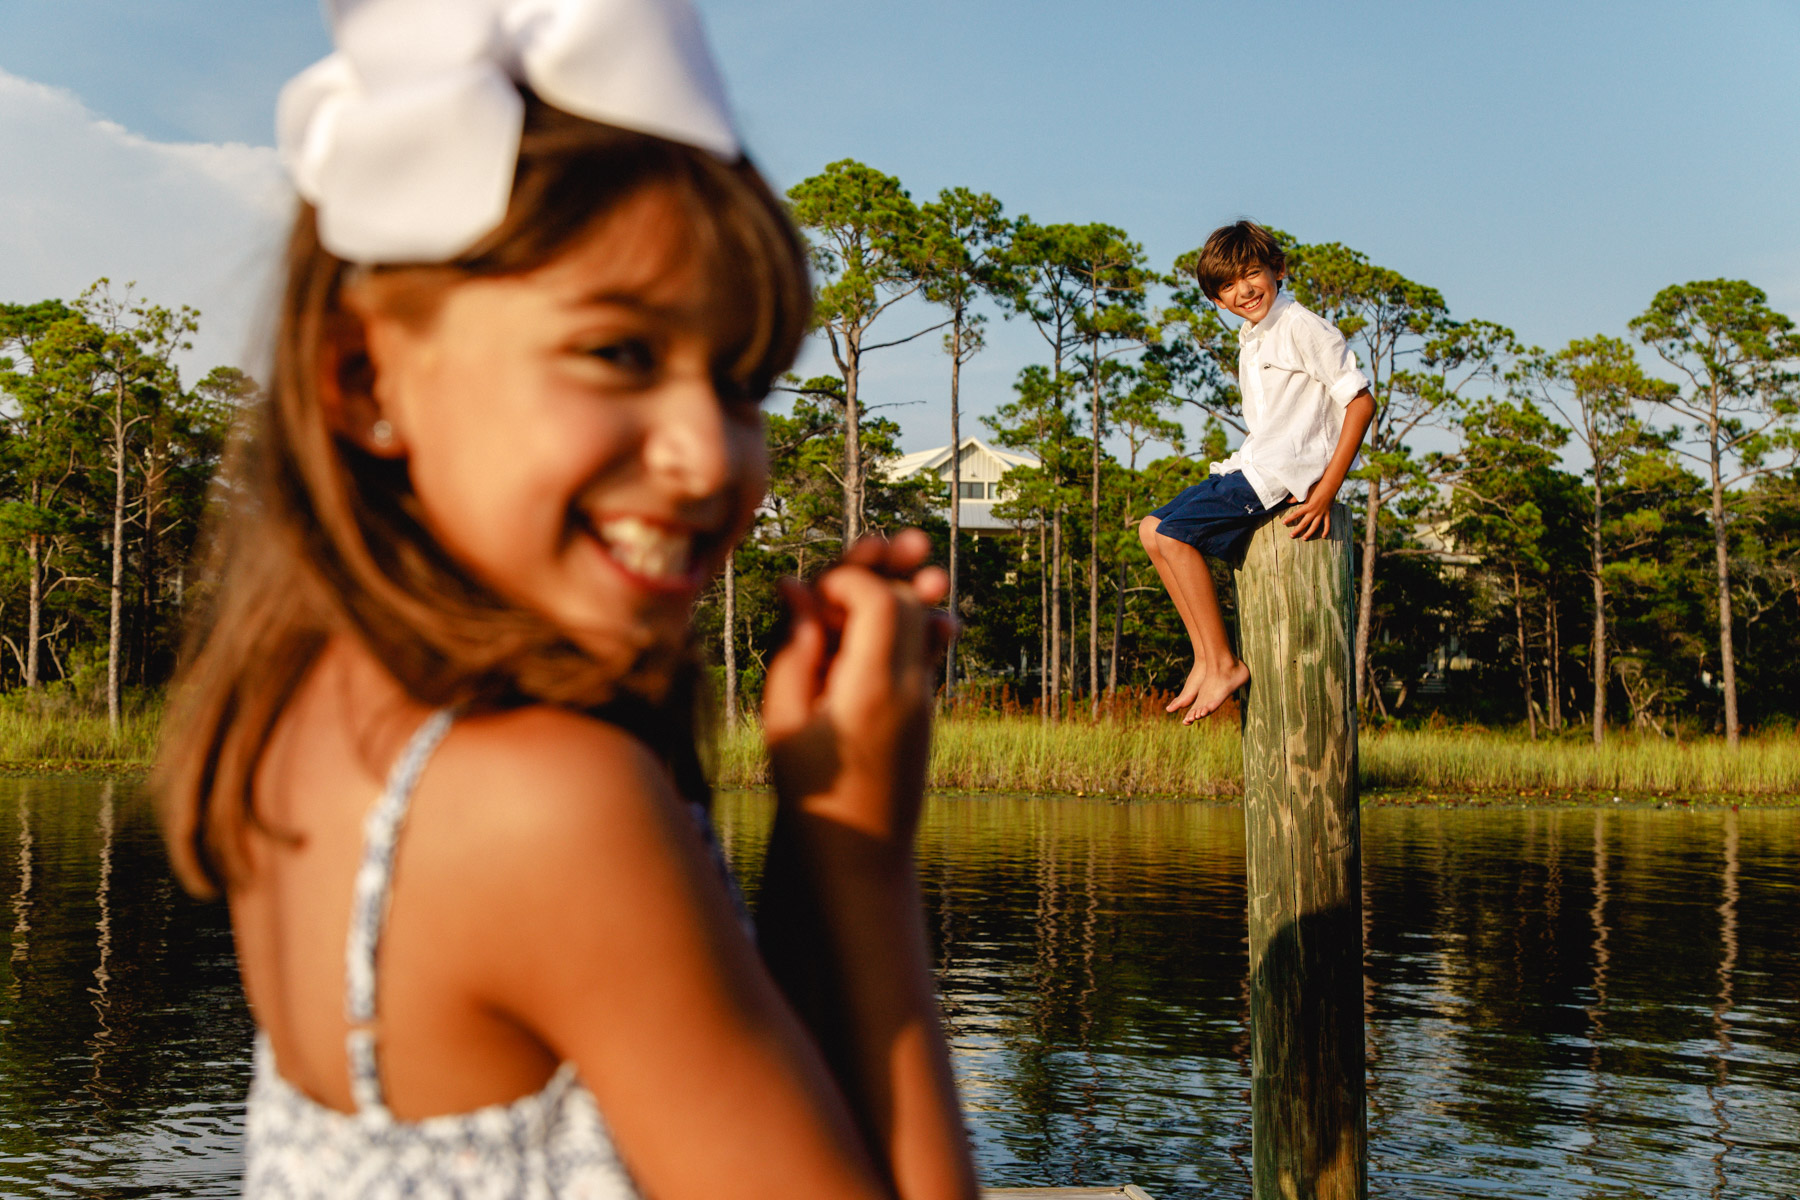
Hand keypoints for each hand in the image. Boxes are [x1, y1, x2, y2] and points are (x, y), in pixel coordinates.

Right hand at [761, 531, 952, 844]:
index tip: (814, 590)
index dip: (848, 578)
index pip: (878, 600)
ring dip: (909, 589)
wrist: (858, 851)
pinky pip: (932, 652)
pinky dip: (925, 623)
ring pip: (924, 624)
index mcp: (870, 687)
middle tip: (870, 550)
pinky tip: (931, 604)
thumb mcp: (785, 717)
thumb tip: (796, 584)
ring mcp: (923, 699)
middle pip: (907, 604)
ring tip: (913, 553)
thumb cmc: (809, 789)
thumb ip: (795, 647)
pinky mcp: (925, 710)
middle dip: (883, 572)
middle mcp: (908, 688)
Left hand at [1281, 491, 1334, 540]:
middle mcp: (1314, 512)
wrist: (1330, 485)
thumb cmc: (1316, 487)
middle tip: (1291, 536)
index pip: (1296, 514)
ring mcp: (1321, 513)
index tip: (1283, 523)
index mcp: (1307, 506)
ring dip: (1309, 533)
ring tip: (1304, 538)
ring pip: (1315, 526)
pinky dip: (1326, 530)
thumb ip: (1295, 498)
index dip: (1289, 519)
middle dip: (1297, 530)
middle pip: (1304, 523)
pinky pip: (1327, 524)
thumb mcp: (1305, 492)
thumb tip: (1287, 501)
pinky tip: (1323, 536)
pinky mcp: (1327, 513)